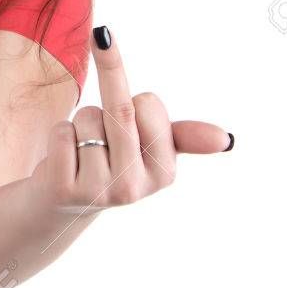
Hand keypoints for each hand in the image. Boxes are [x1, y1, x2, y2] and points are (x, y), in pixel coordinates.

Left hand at [29, 25, 231, 216]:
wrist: (64, 202)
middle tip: (103, 85)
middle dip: (107, 89)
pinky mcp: (65, 189)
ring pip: (86, 117)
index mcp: (164, 172)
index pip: (149, 103)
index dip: (135, 99)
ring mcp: (99, 191)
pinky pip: (61, 131)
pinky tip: (66, 159)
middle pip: (120, 107)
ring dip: (80, 122)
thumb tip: (226, 139)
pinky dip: (60, 134)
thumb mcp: (152, 149)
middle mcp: (135, 186)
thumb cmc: (113, 160)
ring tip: (84, 149)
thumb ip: (186, 136)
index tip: (132, 116)